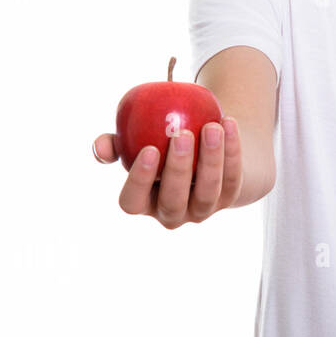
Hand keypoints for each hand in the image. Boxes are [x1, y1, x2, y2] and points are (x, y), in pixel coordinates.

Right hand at [92, 118, 241, 228]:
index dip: (139, 180)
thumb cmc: (160, 148)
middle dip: (178, 167)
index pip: (132, 202)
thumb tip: (102, 145)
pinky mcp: (229, 197)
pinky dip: (233, 150)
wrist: (204, 154)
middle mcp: (172, 213)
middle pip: (173, 199)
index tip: (149, 149)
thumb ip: (116, 144)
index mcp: (143, 203)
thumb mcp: (137, 145)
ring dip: (211, 158)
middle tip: (182, 134)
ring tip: (211, 126)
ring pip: (208, 190)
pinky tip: (229, 123)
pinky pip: (233, 176)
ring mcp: (202, 209)